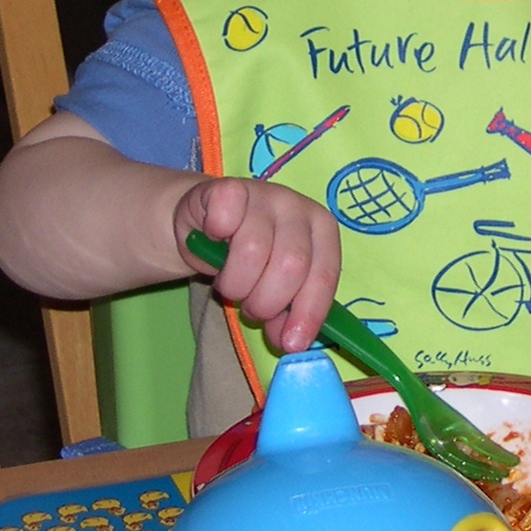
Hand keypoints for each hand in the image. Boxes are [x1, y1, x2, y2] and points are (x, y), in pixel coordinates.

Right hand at [176, 177, 342, 355]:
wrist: (206, 224)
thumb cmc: (250, 259)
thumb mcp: (274, 287)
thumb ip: (287, 313)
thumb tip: (288, 343)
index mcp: (322, 229)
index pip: (323, 274)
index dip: (308, 312)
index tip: (290, 343)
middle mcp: (298, 207)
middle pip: (290, 265)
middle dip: (266, 301)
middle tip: (250, 307)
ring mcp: (264, 193)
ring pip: (253, 251)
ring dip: (235, 283)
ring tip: (230, 284)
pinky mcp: (227, 187)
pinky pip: (223, 219)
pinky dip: (214, 240)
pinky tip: (214, 242)